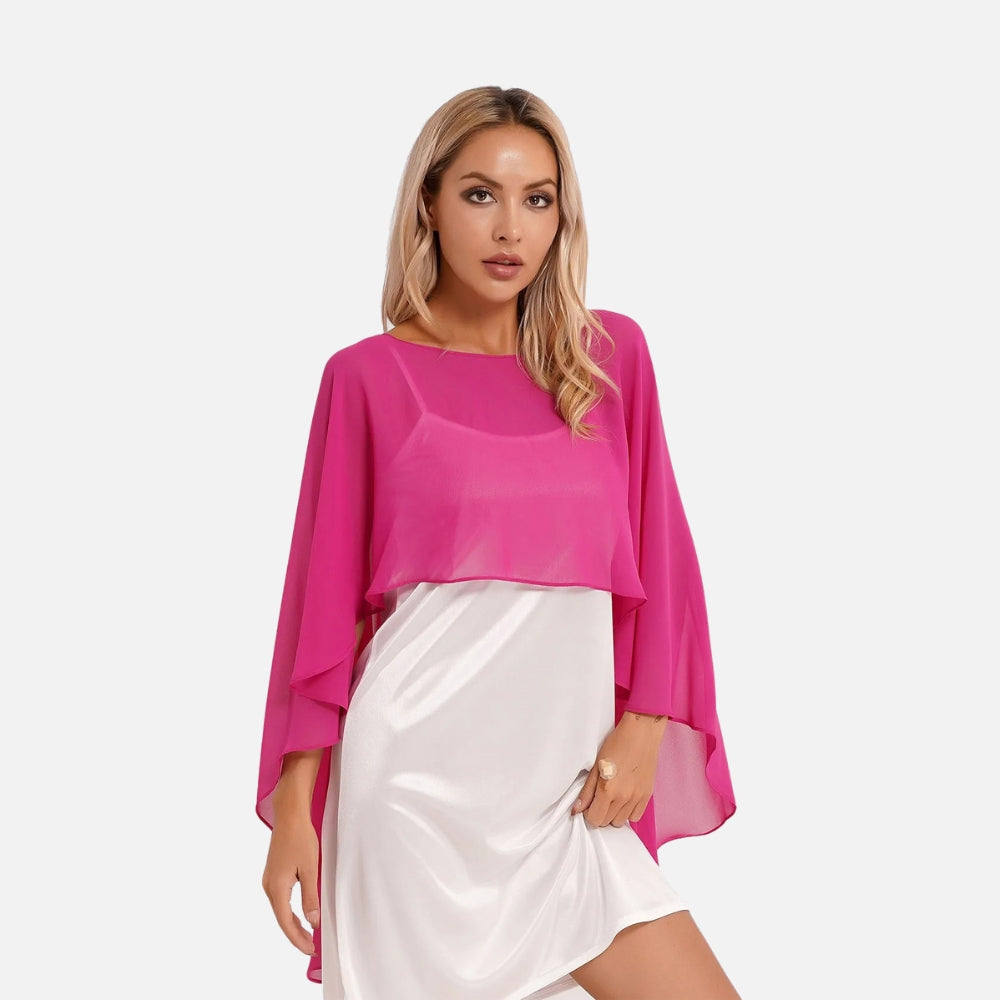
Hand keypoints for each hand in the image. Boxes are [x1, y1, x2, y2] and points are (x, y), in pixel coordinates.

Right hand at [261, 815, 319, 954]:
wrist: (290, 815)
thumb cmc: (300, 838)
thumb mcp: (310, 869)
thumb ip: (310, 898)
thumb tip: (312, 922)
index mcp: (277, 888)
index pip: (286, 922)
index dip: (298, 938)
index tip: (310, 949)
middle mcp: (268, 886)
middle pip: (281, 918)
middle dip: (295, 934)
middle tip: (311, 946)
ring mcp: (269, 880)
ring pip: (280, 909)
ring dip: (292, 923)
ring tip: (307, 934)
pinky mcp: (273, 874)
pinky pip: (280, 899)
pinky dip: (289, 911)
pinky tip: (299, 914)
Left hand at [571, 712, 665, 827]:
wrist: (641, 734)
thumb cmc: (617, 744)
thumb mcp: (596, 765)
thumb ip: (587, 791)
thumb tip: (577, 809)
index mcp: (608, 790)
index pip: (595, 819)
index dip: (589, 813)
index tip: (590, 804)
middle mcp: (624, 797)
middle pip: (607, 822)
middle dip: (600, 813)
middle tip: (600, 797)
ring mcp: (637, 798)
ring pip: (621, 821)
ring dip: (614, 814)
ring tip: (612, 796)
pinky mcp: (647, 795)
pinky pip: (636, 816)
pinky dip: (628, 812)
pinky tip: (624, 798)